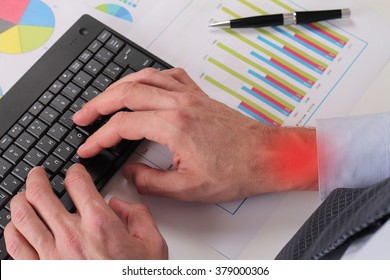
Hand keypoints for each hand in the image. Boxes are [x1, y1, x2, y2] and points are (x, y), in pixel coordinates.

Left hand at [4, 165, 166, 259]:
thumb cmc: (135, 276)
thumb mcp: (152, 242)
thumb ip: (137, 214)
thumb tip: (119, 205)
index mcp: (100, 224)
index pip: (77, 183)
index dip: (74, 171)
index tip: (75, 172)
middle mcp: (72, 236)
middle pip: (40, 194)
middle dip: (37, 178)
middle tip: (38, 174)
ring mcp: (53, 255)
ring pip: (23, 217)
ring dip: (21, 200)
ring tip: (24, 196)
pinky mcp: (42, 272)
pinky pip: (16, 247)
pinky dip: (12, 231)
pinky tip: (17, 226)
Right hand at [73, 68, 317, 202]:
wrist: (263, 156)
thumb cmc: (235, 171)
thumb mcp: (188, 188)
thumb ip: (151, 181)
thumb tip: (130, 172)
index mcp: (173, 126)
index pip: (123, 125)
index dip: (99, 138)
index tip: (88, 148)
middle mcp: (179, 104)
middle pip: (126, 93)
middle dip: (98, 104)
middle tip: (83, 116)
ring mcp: (190, 95)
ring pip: (145, 78)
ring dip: (119, 86)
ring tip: (104, 99)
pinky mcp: (199, 95)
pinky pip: (169, 76)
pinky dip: (150, 77)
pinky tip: (144, 85)